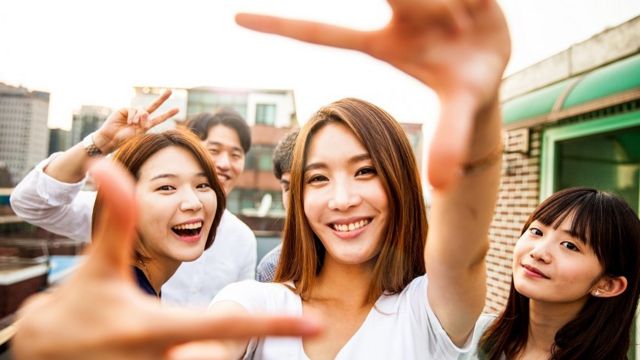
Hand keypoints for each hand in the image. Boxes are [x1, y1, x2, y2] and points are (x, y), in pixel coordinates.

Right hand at [12, 159, 322, 359]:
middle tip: (191, 331)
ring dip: (190, 349)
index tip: (319, 323)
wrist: (46, 351)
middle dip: (214, 337)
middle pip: (216, 349)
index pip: (226, 326)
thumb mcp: (98, 264)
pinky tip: (136, 346)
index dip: (272, 322)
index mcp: (156, 329)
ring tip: (133, 338)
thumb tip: (110, 164)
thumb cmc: (78, 306)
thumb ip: (117, 216)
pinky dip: (185, 355)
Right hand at [94, 89, 178, 153]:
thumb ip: (144, 124)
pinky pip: (133, 110)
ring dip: (140, 117)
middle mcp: (141, 118)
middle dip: (162, 98)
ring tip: (133, 124)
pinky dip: (132, 116)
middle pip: (153, 106)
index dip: (168, 114)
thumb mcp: (137, 134)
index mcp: (146, 125)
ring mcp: (134, 113)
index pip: (160, 119)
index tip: (178, 109)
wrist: (111, 138)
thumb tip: (146, 113)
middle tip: (170, 91)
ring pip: (143, 109)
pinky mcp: (126, 110)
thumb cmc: (124, 140)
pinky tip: (128, 122)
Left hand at [235, 0, 510, 188]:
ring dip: (454, 6)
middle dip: (413, 1)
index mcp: (384, 44)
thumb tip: (440, 186)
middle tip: (434, 15)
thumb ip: (450, 140)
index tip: (233, 17)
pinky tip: (476, 6)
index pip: (323, 35)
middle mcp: (395, 15)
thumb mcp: (461, 109)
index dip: (280, 26)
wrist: (496, 58)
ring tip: (467, 22)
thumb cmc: (468, 85)